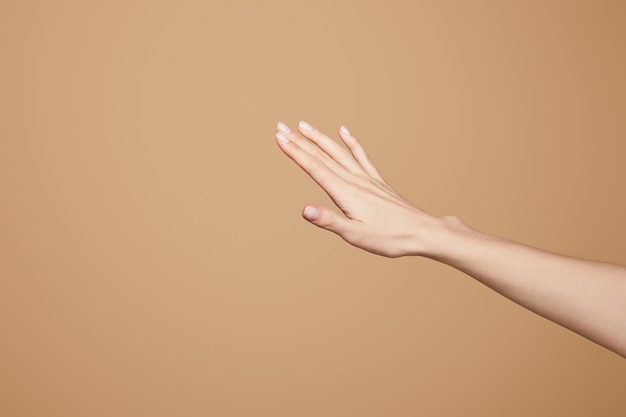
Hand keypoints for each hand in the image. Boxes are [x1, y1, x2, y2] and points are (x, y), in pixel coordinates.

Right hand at [275, 121, 444, 257]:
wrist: (422, 232)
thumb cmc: (390, 238)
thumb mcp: (355, 235)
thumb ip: (329, 221)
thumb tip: (305, 210)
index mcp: (345, 192)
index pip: (314, 168)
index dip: (295, 152)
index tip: (279, 137)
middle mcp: (354, 180)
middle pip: (322, 156)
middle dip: (299, 141)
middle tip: (280, 127)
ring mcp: (366, 178)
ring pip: (338, 152)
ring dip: (319, 138)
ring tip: (303, 125)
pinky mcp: (377, 181)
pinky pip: (361, 155)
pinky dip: (351, 142)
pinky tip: (344, 131)